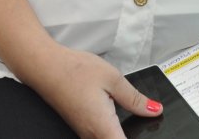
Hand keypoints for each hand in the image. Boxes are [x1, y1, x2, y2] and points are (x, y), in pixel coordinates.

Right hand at [21, 45, 162, 138]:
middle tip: (144, 119)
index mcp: (104, 127)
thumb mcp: (112, 79)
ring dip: (121, 134)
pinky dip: (113, 132)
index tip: (151, 135)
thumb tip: (154, 110)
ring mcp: (85, 133)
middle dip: (133, 136)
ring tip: (136, 119)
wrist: (45, 67)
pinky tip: (119, 120)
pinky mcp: (81, 128)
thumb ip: (135, 98)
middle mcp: (93, 135)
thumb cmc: (73, 70)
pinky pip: (101, 137)